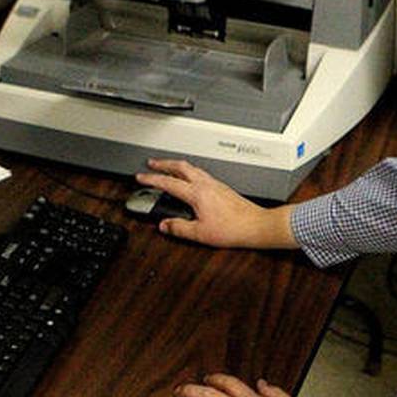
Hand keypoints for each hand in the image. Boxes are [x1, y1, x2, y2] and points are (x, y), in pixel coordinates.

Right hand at [135, 158, 295, 248]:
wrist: (255, 225)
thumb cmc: (233, 229)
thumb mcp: (200, 233)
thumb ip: (179, 228)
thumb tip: (165, 225)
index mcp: (197, 194)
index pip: (168, 182)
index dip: (151, 179)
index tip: (140, 177)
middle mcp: (206, 184)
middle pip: (180, 166)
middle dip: (164, 163)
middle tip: (152, 163)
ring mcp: (215, 184)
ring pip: (192, 167)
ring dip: (177, 165)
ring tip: (168, 167)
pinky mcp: (222, 187)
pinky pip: (201, 173)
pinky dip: (189, 171)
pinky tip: (190, 178)